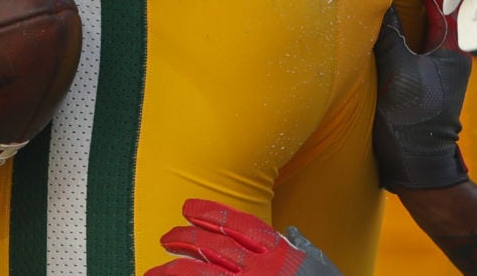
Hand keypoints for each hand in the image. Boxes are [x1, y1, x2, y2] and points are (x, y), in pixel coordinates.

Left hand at [147, 198, 343, 275]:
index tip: (187, 208)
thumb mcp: (322, 267)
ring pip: (203, 275)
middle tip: (166, 237)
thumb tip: (291, 233)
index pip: (237, 225)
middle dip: (184, 239)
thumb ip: (303, 248)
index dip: (208, 213)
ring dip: (175, 271)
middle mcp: (262, 270)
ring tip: (153, 271)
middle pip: (213, 247)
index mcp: (280, 254)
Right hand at [373, 9, 470, 193]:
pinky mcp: (416, 80)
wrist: (415, 167)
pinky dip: (393, 32)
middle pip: (427, 11)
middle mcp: (445, 54)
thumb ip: (389, 33)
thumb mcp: (397, 71)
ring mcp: (431, 68)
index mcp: (451, 48)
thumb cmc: (412, 119)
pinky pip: (405, 45)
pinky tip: (373, 20)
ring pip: (414, 28)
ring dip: (398, 11)